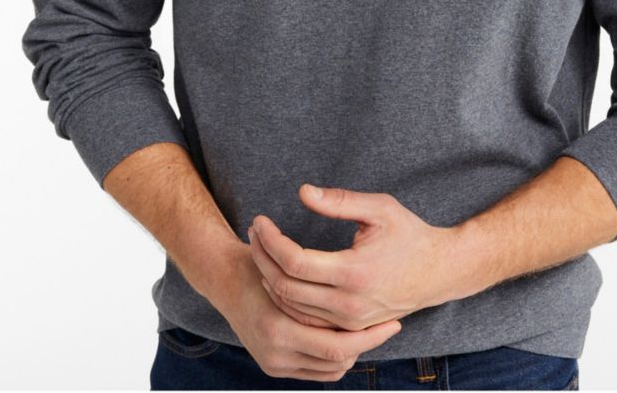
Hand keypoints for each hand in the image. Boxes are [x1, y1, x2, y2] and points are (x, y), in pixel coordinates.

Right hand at [213, 245, 401, 381]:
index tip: (394, 320)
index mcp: (279, 327)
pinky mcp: (273, 367)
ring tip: (374, 328)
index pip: (339, 346)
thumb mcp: (284, 254)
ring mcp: (273, 363)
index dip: (369, 335)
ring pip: (330, 369)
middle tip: (392, 326)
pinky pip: (316, 371)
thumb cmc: (256, 258)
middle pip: (338, 360)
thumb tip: (345, 246)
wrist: (222, 278)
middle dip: (367, 344)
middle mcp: (276, 352)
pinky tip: (349, 335)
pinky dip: (335, 357)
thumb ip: (307, 257)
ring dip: (352, 351)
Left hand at [247, 184, 455, 332]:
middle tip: (254, 233)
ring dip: (269, 278)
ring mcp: (348, 320)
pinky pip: (306, 319)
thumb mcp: (379, 208)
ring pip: (292, 308)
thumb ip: (339, 201)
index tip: (260, 221)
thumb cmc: (409, 234)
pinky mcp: (349, 328)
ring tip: (261, 249)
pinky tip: (278, 274)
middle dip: (262, 258)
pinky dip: (286, 299)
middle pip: (286, 288)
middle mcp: (348, 303)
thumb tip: (303, 192)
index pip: (296, 262)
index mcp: (354, 272)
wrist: (438, 272)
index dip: (271, 241)